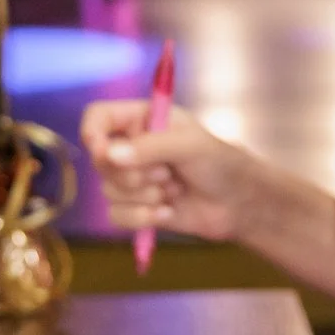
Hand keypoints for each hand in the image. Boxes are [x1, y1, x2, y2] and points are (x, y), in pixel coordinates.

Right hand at [80, 102, 258, 240]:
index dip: (94, 133)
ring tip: (175, 190)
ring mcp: (133, 179)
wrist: (240, 205)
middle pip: (100, 160)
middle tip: (166, 174)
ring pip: (108, 191)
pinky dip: (142, 217)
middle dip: (133, 174)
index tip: (103, 150)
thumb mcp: (190, 146)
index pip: (99, 117)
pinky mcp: (136, 208)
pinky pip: (117, 216)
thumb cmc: (221, 163)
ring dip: (144, 196)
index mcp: (143, 120)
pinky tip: (169, 212)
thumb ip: (150, 147)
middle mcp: (132, 147)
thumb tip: (108, 155)